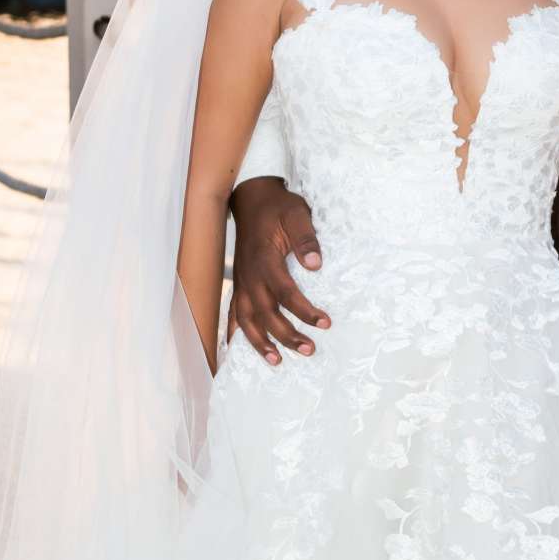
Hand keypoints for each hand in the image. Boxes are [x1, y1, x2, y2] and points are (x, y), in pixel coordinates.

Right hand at [225, 177, 328, 365]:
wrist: (252, 198)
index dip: (305, 311)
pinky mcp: (239, 283)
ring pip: (247, 319)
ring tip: (277, 361)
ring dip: (260, 342)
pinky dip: (236, 333)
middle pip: (266, 313)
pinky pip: (233, 313)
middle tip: (309, 350)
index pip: (286, 293)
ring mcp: (241, 281)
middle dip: (287, 335)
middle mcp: (250, 276)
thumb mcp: (297, 215)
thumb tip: (316, 264)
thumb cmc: (278, 207)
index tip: (325, 323)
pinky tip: (237, 349)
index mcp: (265, 260)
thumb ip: (306, 239)